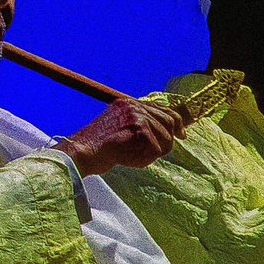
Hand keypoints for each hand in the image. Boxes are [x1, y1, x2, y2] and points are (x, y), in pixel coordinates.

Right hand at [53, 97, 193, 176]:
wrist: (82, 152)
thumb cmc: (99, 146)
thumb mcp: (119, 128)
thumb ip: (139, 125)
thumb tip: (169, 131)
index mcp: (128, 103)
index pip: (162, 108)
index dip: (176, 122)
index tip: (182, 134)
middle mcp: (134, 105)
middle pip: (169, 122)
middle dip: (167, 140)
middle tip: (158, 152)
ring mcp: (137, 115)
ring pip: (165, 138)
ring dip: (154, 153)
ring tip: (134, 156)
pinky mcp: (139, 129)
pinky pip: (156, 150)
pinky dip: (145, 159)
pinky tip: (129, 159)